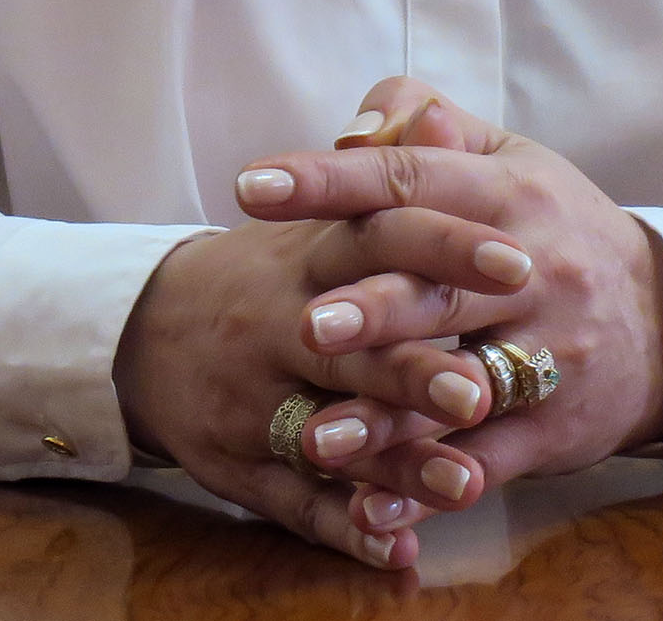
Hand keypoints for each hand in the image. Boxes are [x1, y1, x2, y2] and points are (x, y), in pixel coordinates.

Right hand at [108, 177, 531, 567]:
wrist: (146, 330)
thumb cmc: (267, 269)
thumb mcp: (316, 210)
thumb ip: (380, 166)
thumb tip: (430, 112)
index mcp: (309, 257)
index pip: (380, 237)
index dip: (445, 249)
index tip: (515, 262)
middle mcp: (278, 328)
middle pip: (353, 347)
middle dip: (415, 370)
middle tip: (482, 388)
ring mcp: (256, 403)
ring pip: (329, 435)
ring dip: (396, 463)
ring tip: (464, 485)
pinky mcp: (242, 467)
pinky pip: (297, 506)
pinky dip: (347, 530)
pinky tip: (398, 550)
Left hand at [240, 76, 662, 490]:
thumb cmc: (555, 230)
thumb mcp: (509, 162)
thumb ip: (428, 130)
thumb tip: (357, 124)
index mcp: (509, 194)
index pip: (412, 178)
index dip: (332, 181)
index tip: (252, 186)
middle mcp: (533, 271)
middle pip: (444, 289)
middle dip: (374, 310)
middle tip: (303, 324)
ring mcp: (548, 355)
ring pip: (463, 386)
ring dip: (390, 418)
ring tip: (320, 438)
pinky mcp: (555, 427)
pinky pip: (487, 461)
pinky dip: (429, 491)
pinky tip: (373, 512)